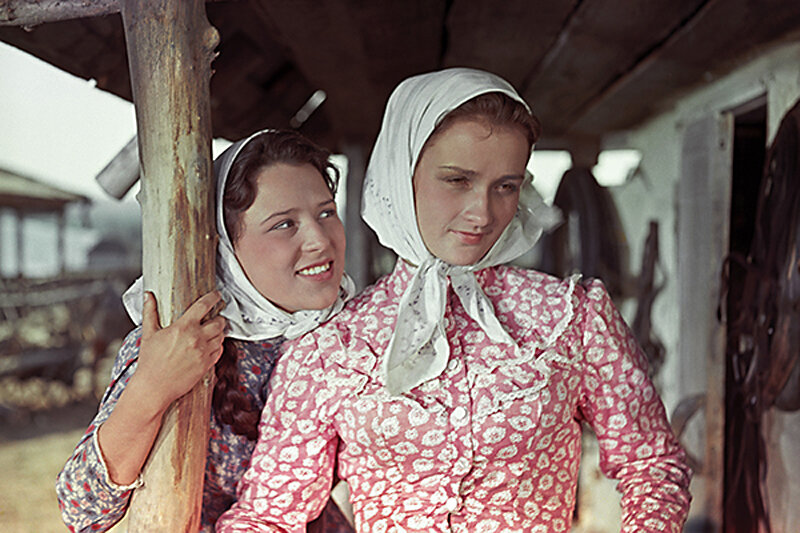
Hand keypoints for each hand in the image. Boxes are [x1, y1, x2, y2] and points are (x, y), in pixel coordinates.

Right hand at [132, 290, 226, 411]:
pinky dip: (218, 346)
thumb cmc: (150, 361)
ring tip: (213, 332)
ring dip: (219, 332)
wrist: (154, 387)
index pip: (204, 306)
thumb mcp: (148, 334)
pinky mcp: (207, 365)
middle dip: (219, 318)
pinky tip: (211, 345)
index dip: (213, 298)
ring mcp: (204, 352)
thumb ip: (150, 312)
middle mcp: (197, 338)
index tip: (216, 295)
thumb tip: (148, 295)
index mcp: (183, 327)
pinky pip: (220, 351)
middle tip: (216, 317)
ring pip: (221, 337)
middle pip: (219, 322)